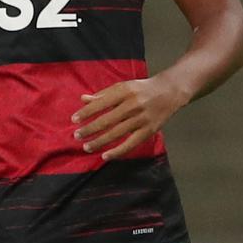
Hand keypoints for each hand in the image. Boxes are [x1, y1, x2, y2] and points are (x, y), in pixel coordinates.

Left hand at [72, 77, 189, 159]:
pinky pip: (131, 143)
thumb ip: (102, 94)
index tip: (74, 120)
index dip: (86, 112)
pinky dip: (118, 151)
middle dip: (90, 129)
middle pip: (107, 120)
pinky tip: (106, 156)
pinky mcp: (149, 130)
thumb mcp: (122, 87)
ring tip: (86, 147)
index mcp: (124, 92)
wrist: (169, 92)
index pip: (101, 103)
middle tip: (76, 136)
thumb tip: (83, 100)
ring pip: (117, 133)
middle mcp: (132, 105)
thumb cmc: (140, 89)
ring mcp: (141, 119)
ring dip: (100, 142)